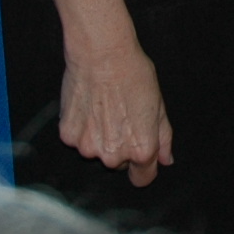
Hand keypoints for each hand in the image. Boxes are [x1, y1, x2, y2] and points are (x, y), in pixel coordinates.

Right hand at [59, 44, 174, 185]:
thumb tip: (165, 160)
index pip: (143, 178)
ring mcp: (87, 147)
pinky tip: (87, 106)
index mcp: (140, 149)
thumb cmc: (134, 75)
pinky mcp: (68, 136)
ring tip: (103, 108)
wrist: (101, 54)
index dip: (143, 167)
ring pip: (95, 151)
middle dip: (121, 147)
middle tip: (120, 117)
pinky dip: (81, 128)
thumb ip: (163, 137)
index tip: (140, 156)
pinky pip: (77, 139)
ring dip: (99, 138)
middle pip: (118, 164)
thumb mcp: (159, 105)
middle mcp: (113, 155)